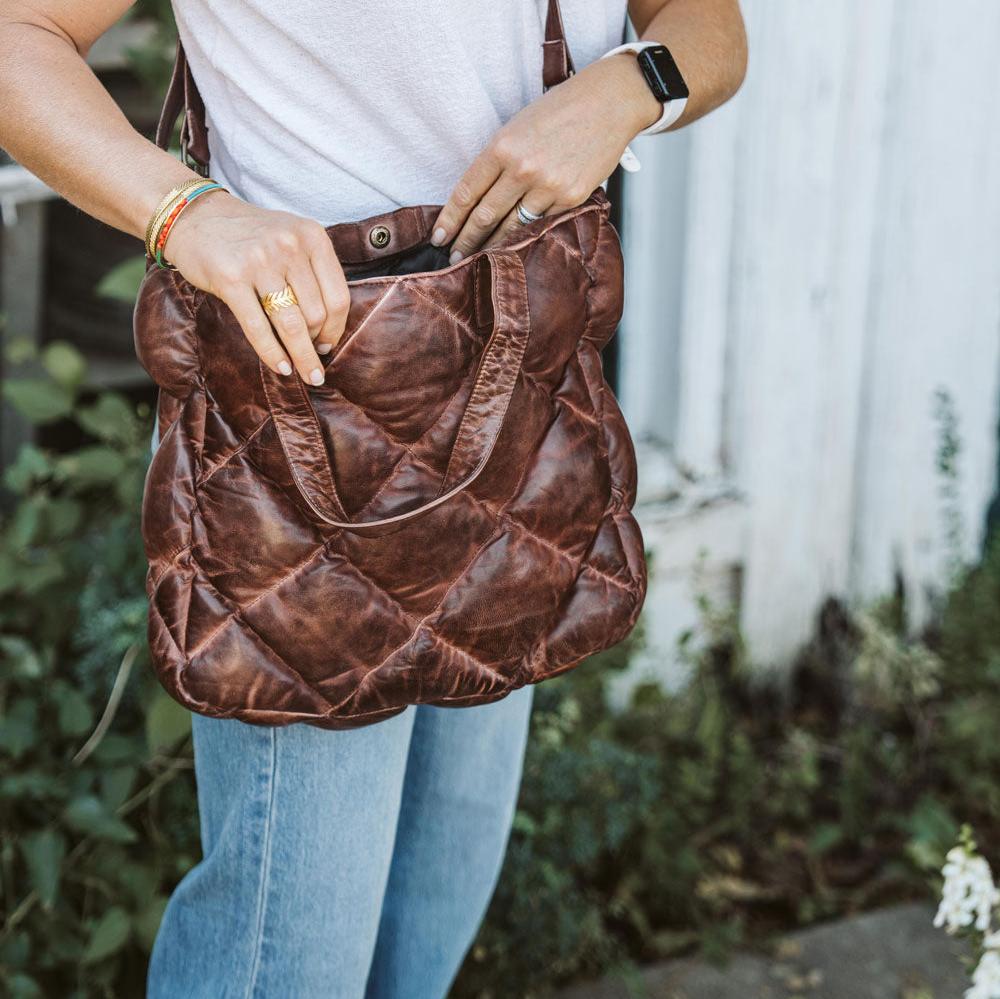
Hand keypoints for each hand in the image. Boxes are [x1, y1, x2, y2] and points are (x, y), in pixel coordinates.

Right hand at [162, 192, 349, 384]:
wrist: (196, 216)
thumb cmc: (251, 236)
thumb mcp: (291, 238)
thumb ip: (312, 272)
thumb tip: (327, 331)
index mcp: (312, 236)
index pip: (338, 296)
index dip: (336, 329)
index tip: (328, 345)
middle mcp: (289, 246)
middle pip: (316, 314)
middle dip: (316, 345)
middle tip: (313, 362)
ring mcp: (260, 262)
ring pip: (291, 325)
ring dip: (301, 357)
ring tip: (307, 375)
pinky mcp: (230, 279)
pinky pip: (258, 328)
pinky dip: (272, 354)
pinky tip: (282, 368)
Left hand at [431, 53, 660, 260]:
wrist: (609, 103)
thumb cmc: (559, 111)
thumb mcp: (518, 127)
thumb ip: (498, 160)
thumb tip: (478, 199)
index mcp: (503, 146)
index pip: (467, 192)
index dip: (449, 219)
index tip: (438, 238)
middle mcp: (523, 168)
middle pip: (485, 216)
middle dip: (465, 241)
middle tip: (453, 259)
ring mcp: (549, 186)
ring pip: (512, 227)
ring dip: (493, 246)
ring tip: (480, 259)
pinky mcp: (572, 197)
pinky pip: (543, 223)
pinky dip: (527, 236)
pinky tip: (516, 247)